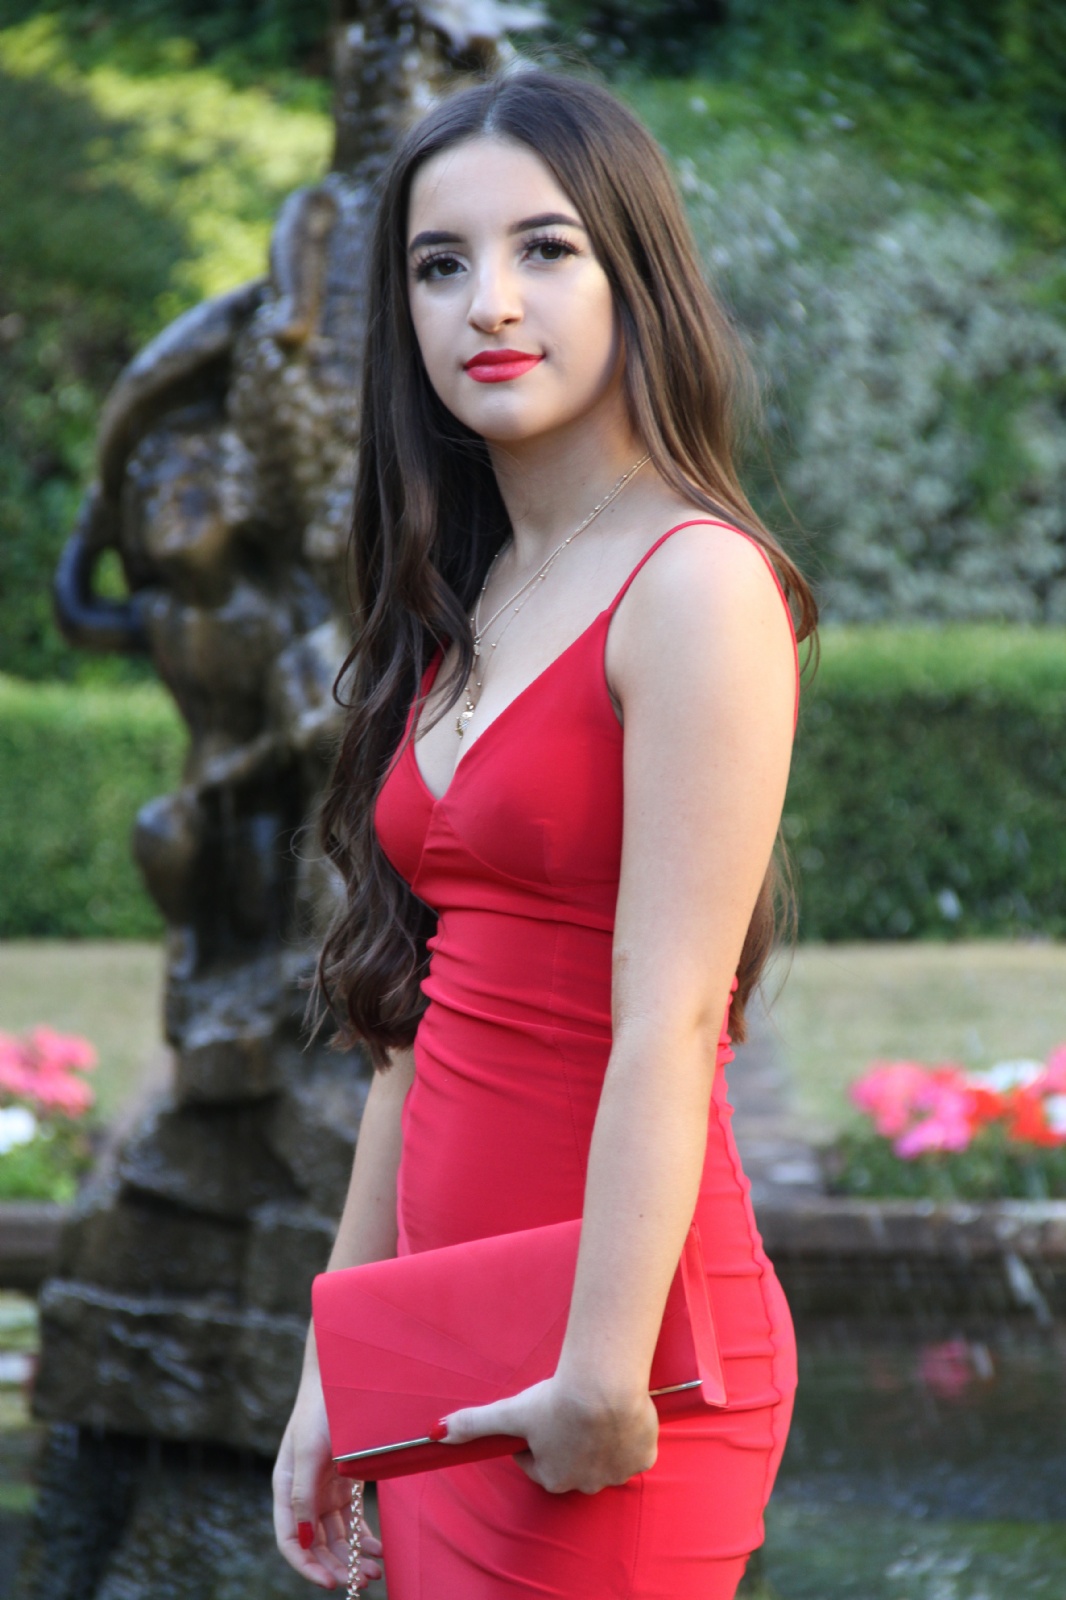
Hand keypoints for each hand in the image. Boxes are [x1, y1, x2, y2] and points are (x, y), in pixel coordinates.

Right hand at [273, 1365, 383, 1590]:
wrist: (343, 1374)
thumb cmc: (321, 1408)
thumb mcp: (309, 1449)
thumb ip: (304, 1493)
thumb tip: (303, 1539)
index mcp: (286, 1486)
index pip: (290, 1540)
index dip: (307, 1566)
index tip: (331, 1584)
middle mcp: (303, 1492)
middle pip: (315, 1543)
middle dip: (337, 1566)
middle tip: (363, 1581)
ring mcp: (324, 1487)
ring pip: (335, 1536)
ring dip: (353, 1556)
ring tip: (376, 1571)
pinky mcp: (344, 1481)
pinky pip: (351, 1519)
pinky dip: (364, 1537)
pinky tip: (378, 1549)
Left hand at [439, 1374, 657, 1493]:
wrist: (605, 1387)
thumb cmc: (555, 1401)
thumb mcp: (510, 1410)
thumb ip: (474, 1423)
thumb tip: (436, 1433)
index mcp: (552, 1477)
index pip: (537, 1461)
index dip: (534, 1437)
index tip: (538, 1416)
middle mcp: (585, 1483)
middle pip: (572, 1462)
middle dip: (567, 1440)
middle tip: (567, 1408)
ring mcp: (616, 1473)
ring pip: (604, 1457)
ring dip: (598, 1439)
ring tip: (594, 1407)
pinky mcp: (643, 1458)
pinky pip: (634, 1450)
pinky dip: (628, 1436)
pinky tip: (620, 1413)